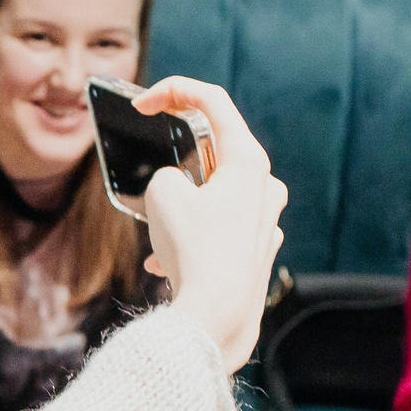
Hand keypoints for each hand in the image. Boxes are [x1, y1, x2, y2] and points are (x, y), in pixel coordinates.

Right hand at [134, 78, 288, 368]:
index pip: (213, 103)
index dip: (174, 91)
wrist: (218, 319)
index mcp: (248, 161)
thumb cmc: (195, 251)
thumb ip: (165, 177)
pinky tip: (164, 264)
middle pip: (216, 153)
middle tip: (150, 179)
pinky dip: (189, 240)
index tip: (145, 103)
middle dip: (177, 163)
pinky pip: (217, 234)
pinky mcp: (256, 253)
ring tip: (156, 233)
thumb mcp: (161, 195)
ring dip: (180, 208)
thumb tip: (176, 191)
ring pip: (214, 198)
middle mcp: (265, 187)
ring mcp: (265, 222)